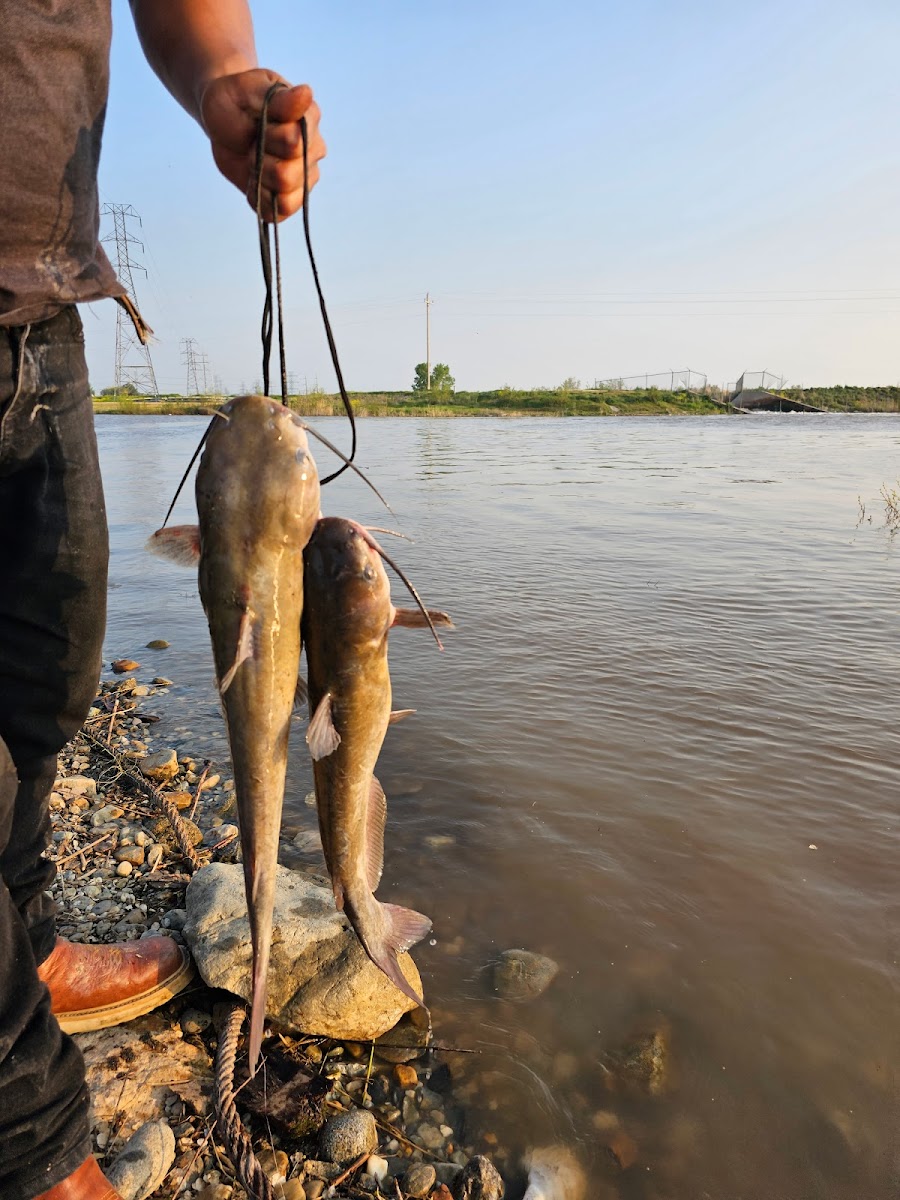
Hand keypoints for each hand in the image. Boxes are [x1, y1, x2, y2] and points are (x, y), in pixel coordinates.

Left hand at [200, 68, 325, 220]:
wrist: (224, 116)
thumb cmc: (237, 100)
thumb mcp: (250, 90)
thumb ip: (280, 98)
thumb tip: (306, 93)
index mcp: (309, 120)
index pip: (294, 144)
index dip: (267, 138)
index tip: (258, 122)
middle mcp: (314, 151)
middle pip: (288, 176)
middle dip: (260, 161)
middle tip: (253, 143)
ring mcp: (305, 177)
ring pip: (286, 199)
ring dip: (260, 181)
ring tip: (254, 161)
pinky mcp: (290, 198)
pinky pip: (278, 215)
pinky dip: (259, 200)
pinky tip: (253, 181)